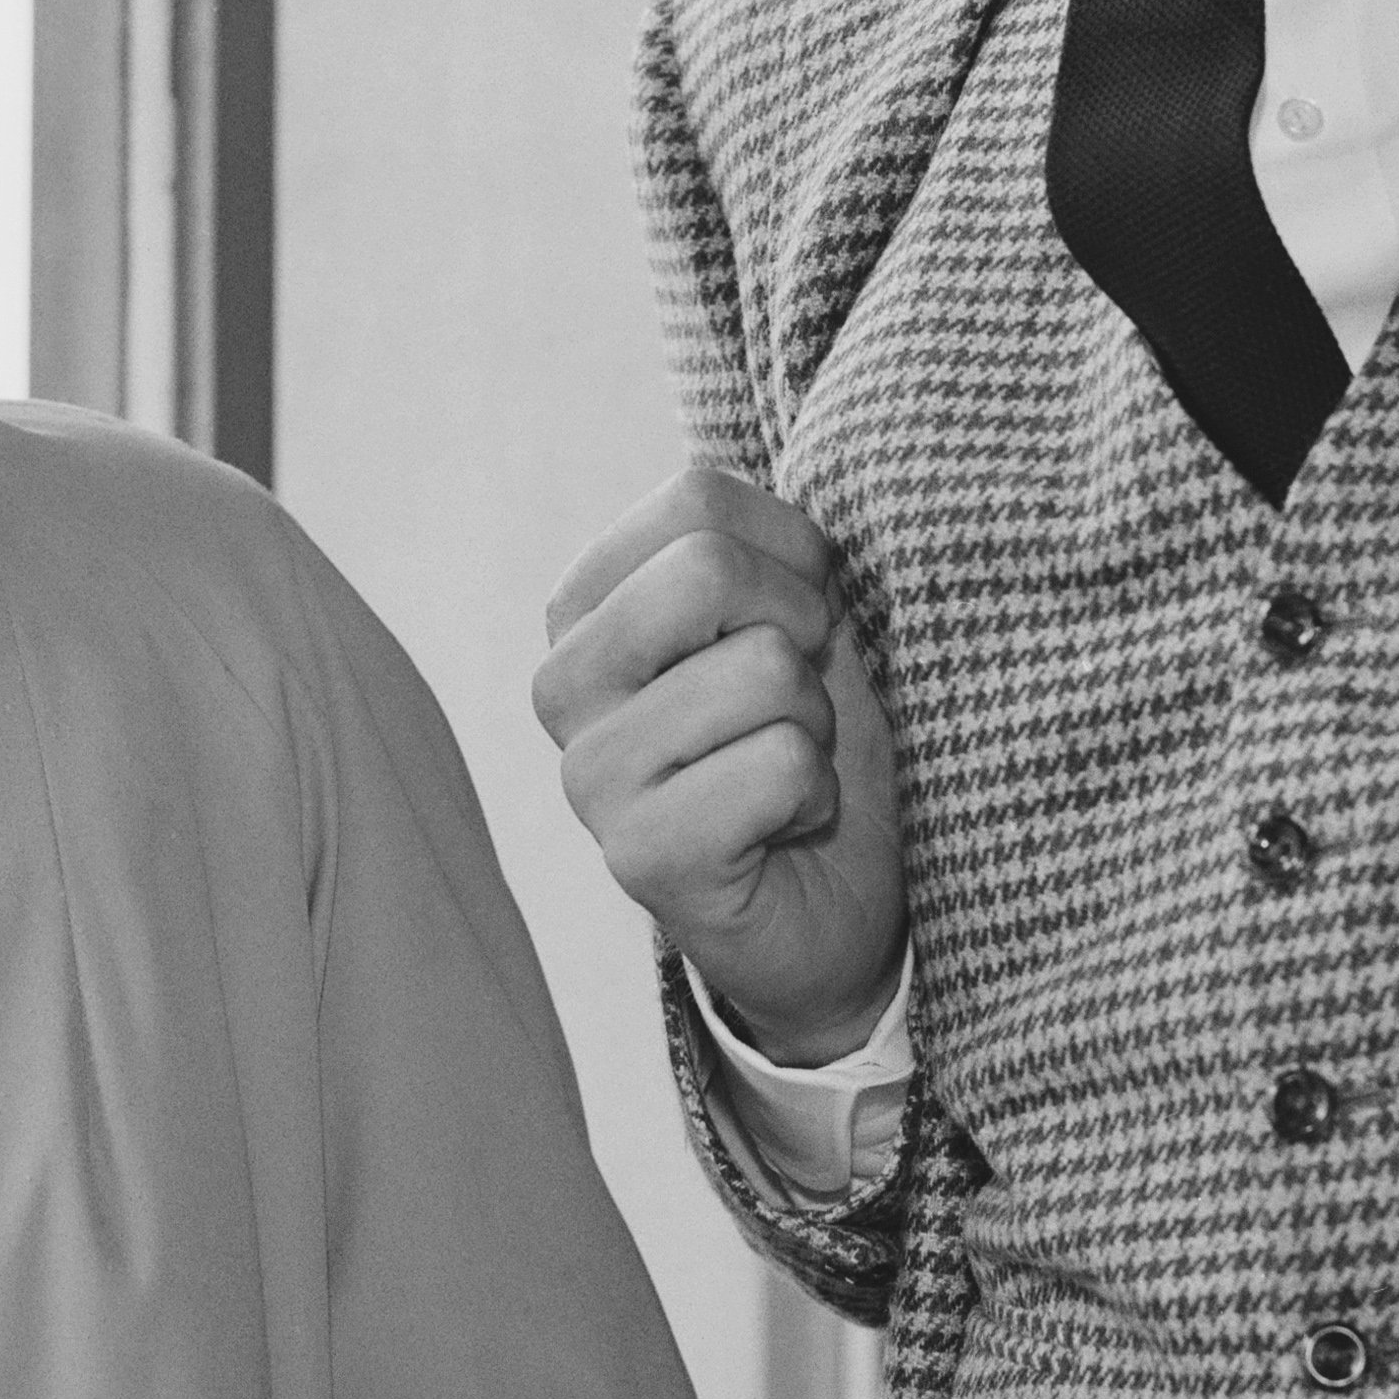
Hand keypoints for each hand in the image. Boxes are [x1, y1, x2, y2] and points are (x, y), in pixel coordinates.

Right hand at [533, 469, 906, 1063]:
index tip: (796, 625)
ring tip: (786, 772)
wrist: (836, 902)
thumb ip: (765, 544)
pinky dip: (818, 794)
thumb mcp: (797, 615)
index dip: (794, 554)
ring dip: (817, 724)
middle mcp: (562, 682)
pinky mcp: (638, 858)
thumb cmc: (812, 739)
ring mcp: (587, 775)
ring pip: (763, 669)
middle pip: (708, 565)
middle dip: (803, 630)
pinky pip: (781, 765)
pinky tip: (783, 829)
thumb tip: (781, 504)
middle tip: (798, 699)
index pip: (698, 497)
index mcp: (586, 605)